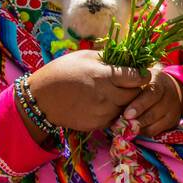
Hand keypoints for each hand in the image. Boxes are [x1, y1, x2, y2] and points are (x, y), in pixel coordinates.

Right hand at [26, 49, 145, 132]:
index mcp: (103, 76)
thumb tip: (128, 57)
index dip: (142, 75)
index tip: (141, 73)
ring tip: (113, 92)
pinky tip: (103, 103)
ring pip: (127, 107)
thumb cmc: (61, 72)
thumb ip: (108, 58)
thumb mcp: (84, 57)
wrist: (41, 99)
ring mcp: (102, 113)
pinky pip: (115, 118)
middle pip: (135, 94)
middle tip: (128, 83)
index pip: (137, 78)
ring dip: (125, 101)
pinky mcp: (98, 125)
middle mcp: (106, 96)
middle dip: (135, 88)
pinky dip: (114, 111)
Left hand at [122, 63, 182, 137]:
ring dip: (139, 127)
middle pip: (153, 114)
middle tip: (123, 124)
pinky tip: (137, 126)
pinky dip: (144, 131)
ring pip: (153, 126)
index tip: (126, 114)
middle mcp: (169, 97)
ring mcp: (173, 110)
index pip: (152, 95)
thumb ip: (130, 89)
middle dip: (137, 121)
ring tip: (127, 125)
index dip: (139, 106)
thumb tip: (117, 102)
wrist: (168, 88)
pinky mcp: (173, 122)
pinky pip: (155, 132)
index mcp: (159, 83)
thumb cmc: (145, 84)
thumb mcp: (139, 81)